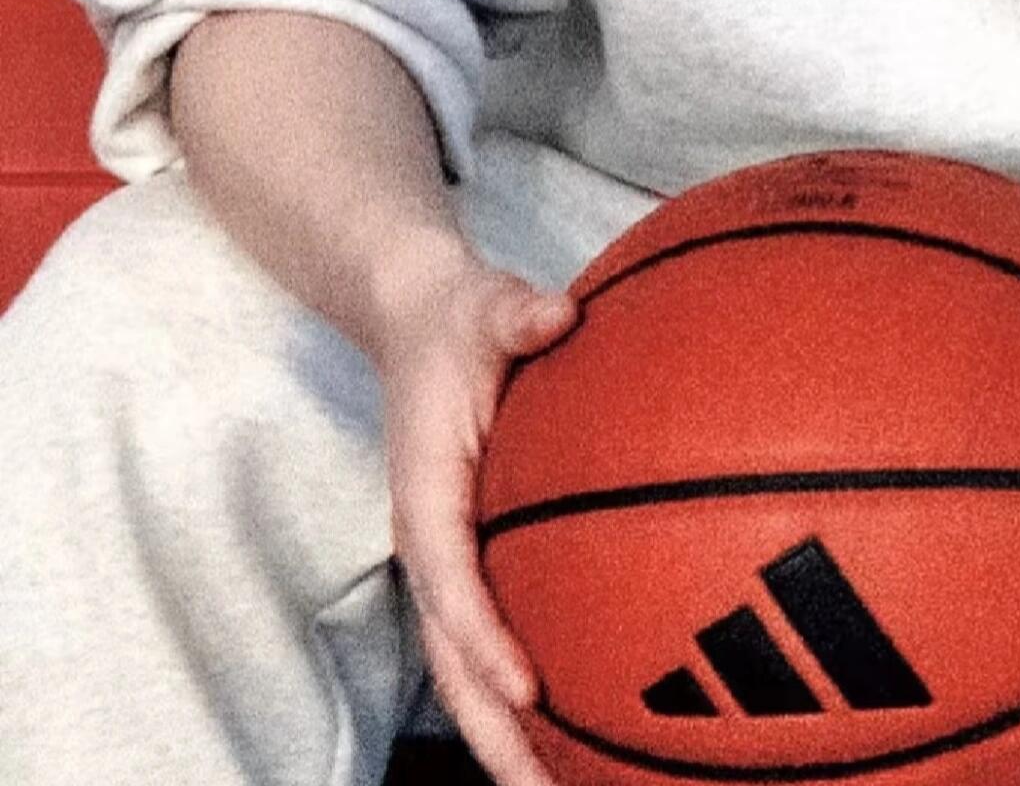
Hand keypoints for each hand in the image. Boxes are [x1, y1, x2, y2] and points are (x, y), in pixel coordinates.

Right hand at [370, 241, 580, 785]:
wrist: (418, 320)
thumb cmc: (458, 321)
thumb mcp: (482, 304)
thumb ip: (515, 311)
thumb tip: (555, 313)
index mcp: (427, 496)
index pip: (449, 581)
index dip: (483, 638)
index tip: (526, 689)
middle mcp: (432, 544)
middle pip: (453, 660)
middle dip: (494, 733)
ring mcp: (449, 562)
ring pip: (469, 668)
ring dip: (507, 734)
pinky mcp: (472, 562)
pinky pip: (494, 638)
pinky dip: (526, 693)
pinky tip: (581, 727)